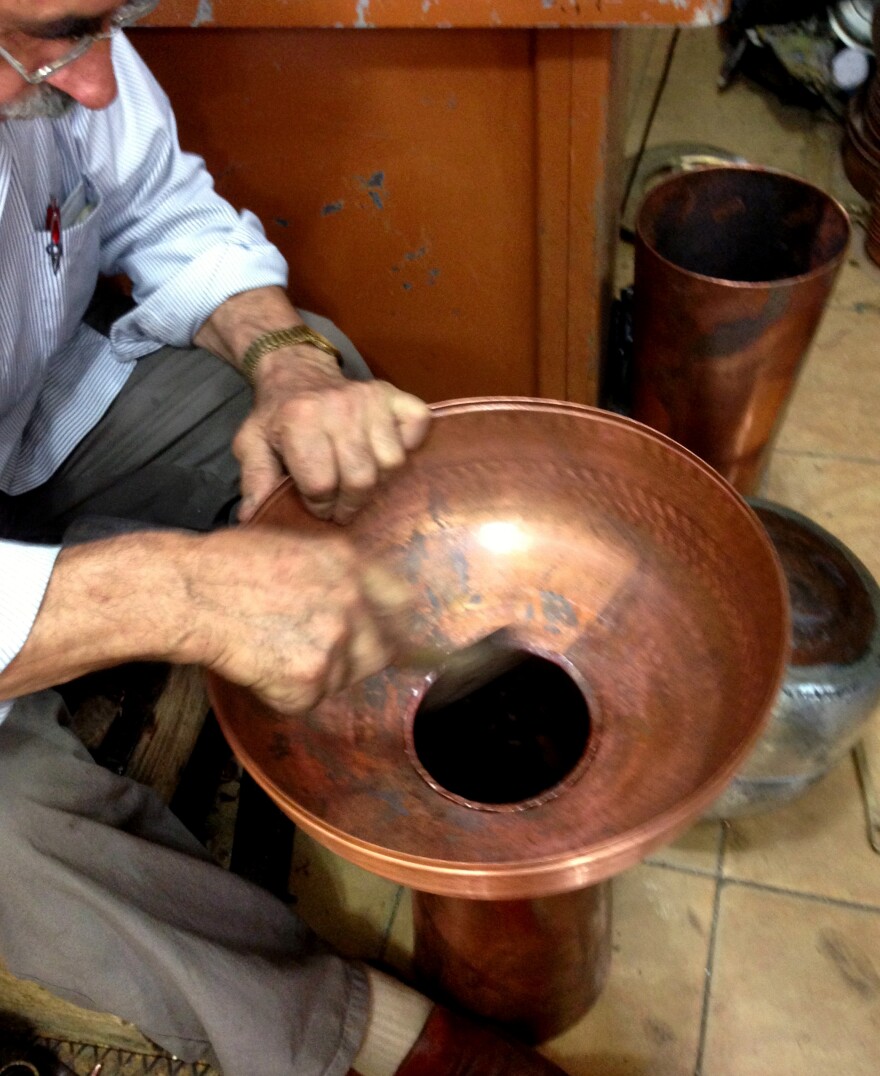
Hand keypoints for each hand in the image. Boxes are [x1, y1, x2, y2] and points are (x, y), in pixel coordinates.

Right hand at [180, 527, 414, 713]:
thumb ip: (333, 570)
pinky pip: (307, 702)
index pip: (400, 602)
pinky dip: (283, 696)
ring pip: (341, 680)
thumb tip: (356, 593)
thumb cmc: (224, 565)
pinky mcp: (309, 679)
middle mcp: (352, 602)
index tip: (385, 634)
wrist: (190, 593)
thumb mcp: (292, 545)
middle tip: (317, 656)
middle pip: (379, 651)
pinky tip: (258, 668)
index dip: (391, 622)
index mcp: (348, 564)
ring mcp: (334, 643)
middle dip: (354, 660)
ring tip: (272, 652)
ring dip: (314, 677)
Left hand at [233, 346, 430, 524]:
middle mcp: (339, 407)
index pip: (321, 484)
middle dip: (349, 502)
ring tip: (359, 479)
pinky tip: (383, 450)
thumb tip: (253, 518)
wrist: (296, 371)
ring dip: (378, 480)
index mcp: (300, 419)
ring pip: (392, 461)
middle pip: (361, 478)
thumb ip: (255, 480)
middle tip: (340, 504)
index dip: (319, 504)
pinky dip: (408, 444)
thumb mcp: (252, 444)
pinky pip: (416, 428)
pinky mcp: (394, 395)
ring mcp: (371, 399)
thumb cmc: (277, 416)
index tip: (315, 503)